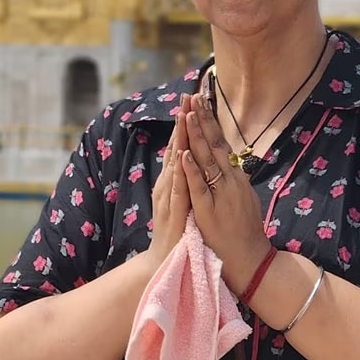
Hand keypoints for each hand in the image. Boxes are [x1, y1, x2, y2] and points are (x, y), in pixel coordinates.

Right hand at [146, 94, 192, 269]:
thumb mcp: (184, 201)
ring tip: (183, 117)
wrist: (167, 261)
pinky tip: (180, 157)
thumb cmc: (180, 233)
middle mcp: (169, 184)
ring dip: (179, 139)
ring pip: (175, 163)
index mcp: (174, 181)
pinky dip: (179, 172)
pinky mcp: (174, 211)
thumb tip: (186, 161)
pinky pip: (178, 188)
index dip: (185, 123)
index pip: (180, 146)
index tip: (191, 101)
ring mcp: (170, 197)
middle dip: (182, 122)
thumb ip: (184, 181)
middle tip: (186, 98)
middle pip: (176, 148)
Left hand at [180, 94, 271, 295]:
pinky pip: (198, 187)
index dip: (210, 121)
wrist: (250, 260)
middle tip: (193, 96)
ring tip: (188, 114)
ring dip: (196, 137)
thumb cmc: (243, 230)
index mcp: (235, 177)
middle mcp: (231, 181)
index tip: (200, 101)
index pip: (220, 142)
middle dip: (202, 119)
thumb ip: (234, 178)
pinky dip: (192, 170)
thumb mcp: (241, 197)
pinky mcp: (209, 210)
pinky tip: (184, 154)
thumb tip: (229, 160)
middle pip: (214, 144)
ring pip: (206, 160)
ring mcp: (220, 194)